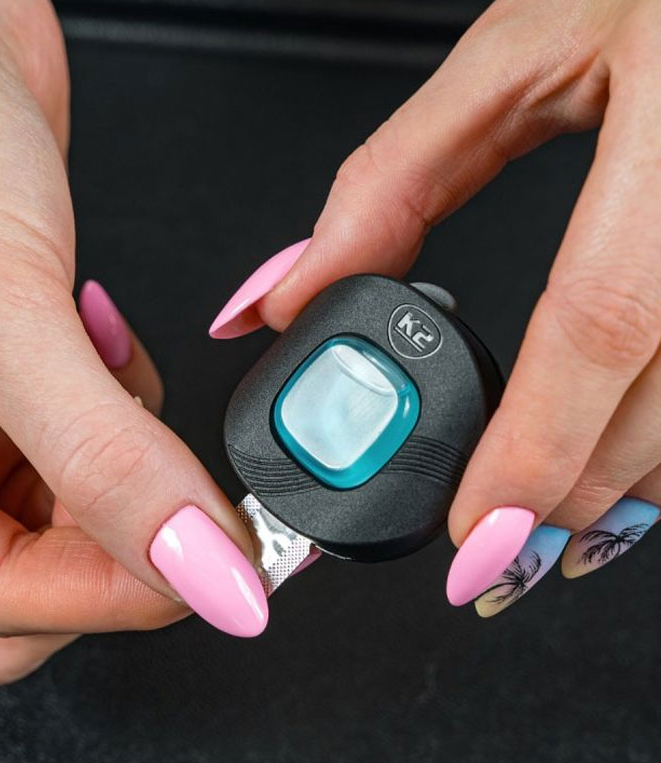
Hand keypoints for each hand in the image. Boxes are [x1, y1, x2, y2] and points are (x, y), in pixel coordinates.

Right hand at [0, 0, 266, 685]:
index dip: (114, 595)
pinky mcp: (13, 387)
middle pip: (25, 590)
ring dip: (124, 480)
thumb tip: (195, 568)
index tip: (215, 570)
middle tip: (183, 501)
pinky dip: (125, 424)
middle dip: (114, 553)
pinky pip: (89, 457)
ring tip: (117, 383)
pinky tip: (108, 355)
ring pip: (65, 528)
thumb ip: (103, 459)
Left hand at [208, 0, 660, 614]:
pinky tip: (624, 477)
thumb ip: (394, 183)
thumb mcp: (515, 54)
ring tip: (546, 535)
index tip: (478, 533)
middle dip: (568, 500)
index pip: (603, 324)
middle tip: (494, 555)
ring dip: (626, 494)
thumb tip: (290, 293)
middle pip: (659, 401)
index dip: (538, 446)